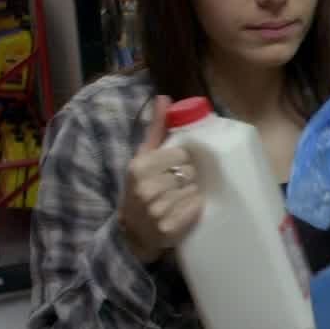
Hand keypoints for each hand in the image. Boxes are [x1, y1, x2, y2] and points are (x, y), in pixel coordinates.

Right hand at [119, 95, 201, 262]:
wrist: (134, 231)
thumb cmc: (142, 187)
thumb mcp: (144, 157)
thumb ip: (157, 128)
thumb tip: (164, 97)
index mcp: (139, 166)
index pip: (182, 154)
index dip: (183, 160)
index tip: (174, 167)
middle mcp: (145, 188)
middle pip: (190, 172)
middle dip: (188, 177)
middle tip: (176, 185)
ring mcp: (156, 210)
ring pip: (194, 189)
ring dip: (191, 193)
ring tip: (177, 198)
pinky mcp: (168, 228)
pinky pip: (196, 208)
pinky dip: (194, 209)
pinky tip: (181, 211)